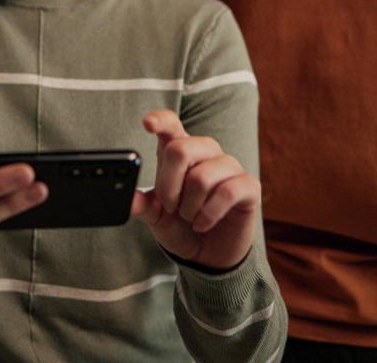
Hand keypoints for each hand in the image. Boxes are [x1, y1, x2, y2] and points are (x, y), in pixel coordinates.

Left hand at [131, 110, 257, 272]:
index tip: (147, 123)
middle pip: (181, 149)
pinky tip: (202, 223)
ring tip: (190, 217)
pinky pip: (226, 192)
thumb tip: (127, 200)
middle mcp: (206, 152)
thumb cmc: (182, 226)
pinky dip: (208, 214)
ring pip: (201, 176)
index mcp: (180, 151)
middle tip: (171, 207)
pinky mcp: (249, 185)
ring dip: (189, 206)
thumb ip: (142, 204)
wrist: (209, 254)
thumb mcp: (156, 216)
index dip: (160, 121)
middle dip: (169, 186)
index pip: (171, 125)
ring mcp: (229, 166)